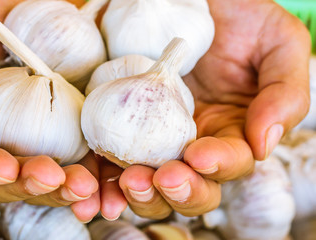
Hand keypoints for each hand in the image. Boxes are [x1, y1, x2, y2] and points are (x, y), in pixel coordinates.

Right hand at [0, 0, 98, 221]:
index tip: (4, 167)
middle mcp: (3, 130)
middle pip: (9, 175)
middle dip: (31, 184)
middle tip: (57, 179)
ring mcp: (41, 131)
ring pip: (49, 173)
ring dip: (67, 188)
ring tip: (87, 188)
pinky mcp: (74, 124)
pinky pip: (83, 155)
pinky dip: (95, 172)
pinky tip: (106, 179)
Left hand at [99, 0, 310, 218]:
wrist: (196, 1)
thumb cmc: (241, 18)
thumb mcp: (278, 45)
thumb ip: (284, 94)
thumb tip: (264, 145)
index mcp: (232, 131)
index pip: (230, 163)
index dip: (218, 166)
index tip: (200, 155)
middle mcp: (193, 142)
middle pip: (188, 186)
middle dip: (175, 191)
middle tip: (160, 177)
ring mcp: (156, 138)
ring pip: (149, 182)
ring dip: (138, 192)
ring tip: (127, 181)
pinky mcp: (123, 126)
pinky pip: (111, 158)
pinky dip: (103, 177)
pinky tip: (97, 182)